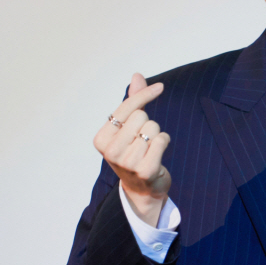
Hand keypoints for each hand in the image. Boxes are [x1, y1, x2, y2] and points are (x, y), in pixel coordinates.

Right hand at [94, 73, 171, 225]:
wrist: (142, 188)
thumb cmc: (133, 153)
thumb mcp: (128, 128)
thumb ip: (132, 102)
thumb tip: (137, 76)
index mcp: (101, 139)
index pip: (126, 107)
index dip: (144, 95)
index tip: (160, 87)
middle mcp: (111, 151)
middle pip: (141, 116)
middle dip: (148, 124)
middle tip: (143, 140)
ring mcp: (127, 162)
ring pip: (153, 127)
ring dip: (156, 135)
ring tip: (149, 149)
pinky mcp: (145, 170)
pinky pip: (162, 140)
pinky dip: (164, 142)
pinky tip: (158, 154)